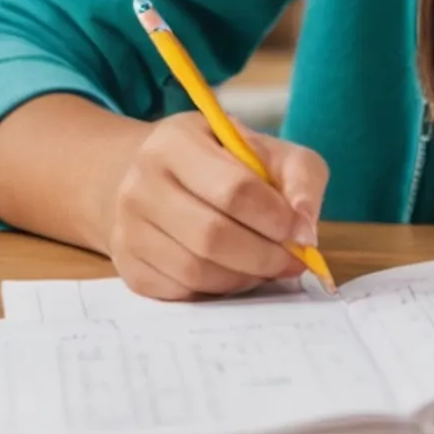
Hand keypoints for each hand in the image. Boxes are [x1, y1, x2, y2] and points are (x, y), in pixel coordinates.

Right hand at [102, 111, 328, 299]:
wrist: (156, 177)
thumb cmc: (222, 163)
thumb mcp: (267, 150)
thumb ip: (300, 179)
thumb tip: (305, 231)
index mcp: (176, 142)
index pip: (233, 189)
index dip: (275, 218)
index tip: (299, 232)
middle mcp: (141, 184)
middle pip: (212, 236)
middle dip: (264, 256)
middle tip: (293, 261)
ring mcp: (128, 228)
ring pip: (195, 270)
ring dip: (244, 277)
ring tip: (267, 267)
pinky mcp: (128, 266)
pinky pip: (180, 291)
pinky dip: (218, 290)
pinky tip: (235, 273)